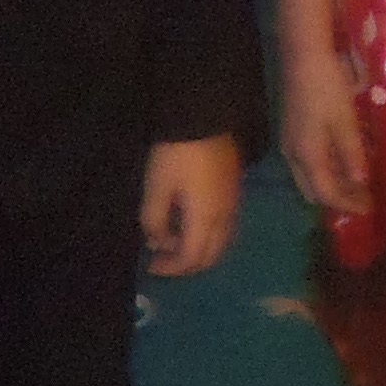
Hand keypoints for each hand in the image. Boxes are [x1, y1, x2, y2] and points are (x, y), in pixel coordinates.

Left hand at [143, 134, 243, 276]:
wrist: (205, 118)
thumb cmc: (176, 155)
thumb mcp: (156, 188)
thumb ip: (154, 221)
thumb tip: (157, 241)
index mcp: (206, 218)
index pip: (193, 258)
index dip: (171, 267)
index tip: (150, 265)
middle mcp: (226, 217)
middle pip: (212, 256)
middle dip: (187, 264)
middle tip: (163, 259)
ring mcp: (234, 204)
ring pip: (222, 243)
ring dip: (199, 250)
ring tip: (174, 242)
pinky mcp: (234, 192)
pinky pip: (225, 227)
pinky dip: (208, 236)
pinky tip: (190, 225)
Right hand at [280, 52, 371, 221]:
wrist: (303, 56)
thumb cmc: (328, 87)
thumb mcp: (345, 120)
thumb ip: (352, 153)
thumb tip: (360, 182)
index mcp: (306, 155)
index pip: (326, 193)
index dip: (347, 204)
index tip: (369, 210)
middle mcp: (292, 155)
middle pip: (313, 189)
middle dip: (337, 199)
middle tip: (364, 201)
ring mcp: (289, 142)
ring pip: (308, 176)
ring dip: (331, 185)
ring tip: (357, 186)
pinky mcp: (292, 131)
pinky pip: (307, 162)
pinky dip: (325, 170)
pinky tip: (343, 162)